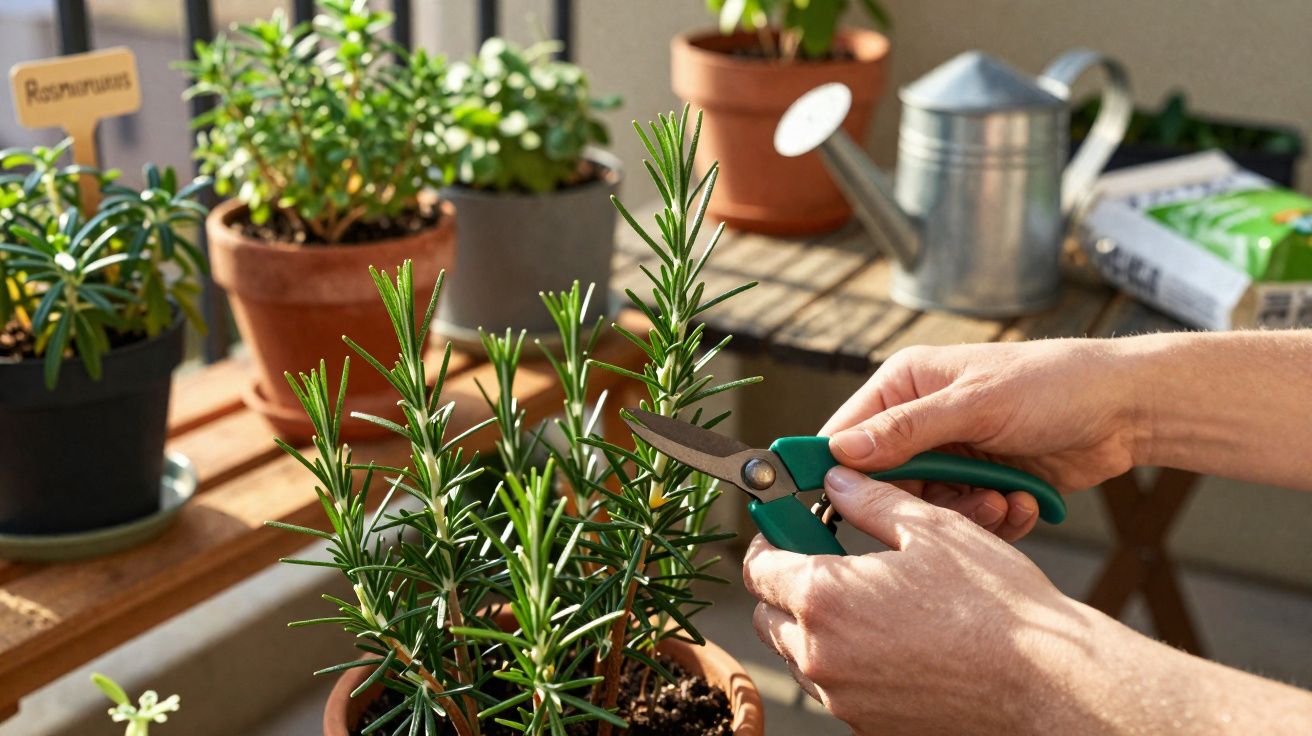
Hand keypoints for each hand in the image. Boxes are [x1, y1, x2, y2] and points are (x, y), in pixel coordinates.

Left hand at [746, 467, 1311, 734]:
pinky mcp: (869, 725)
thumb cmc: (997, 608)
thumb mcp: (932, 530)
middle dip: (787, 584)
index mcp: (823, 599)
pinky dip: (849, 659)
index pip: (758, 567)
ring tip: (869, 597)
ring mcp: (843, 697)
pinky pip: (837, 686)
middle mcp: (821, 655)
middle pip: (769, 614)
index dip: (770, 538)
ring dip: (816, 623)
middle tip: (826, 557)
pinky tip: (895, 637)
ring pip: (801, 653)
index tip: (787, 525)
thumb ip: (870, 500)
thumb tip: (838, 480)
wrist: (1048, 684)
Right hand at [822, 340, 1147, 540]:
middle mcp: (920, 420)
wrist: (1128, 409)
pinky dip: (995, 520)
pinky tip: (1023, 502)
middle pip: (886, 482)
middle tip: (961, 503)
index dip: (836, 472)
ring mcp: (952, 454)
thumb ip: (906, 431)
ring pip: (927, 508)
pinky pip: (966, 519)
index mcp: (905, 385)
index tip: (836, 507)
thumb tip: (839, 451)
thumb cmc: (1054, 384)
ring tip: (1002, 501)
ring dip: (966, 515)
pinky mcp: (983, 483)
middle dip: (922, 503)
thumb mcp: (975, 404)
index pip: (845, 434)